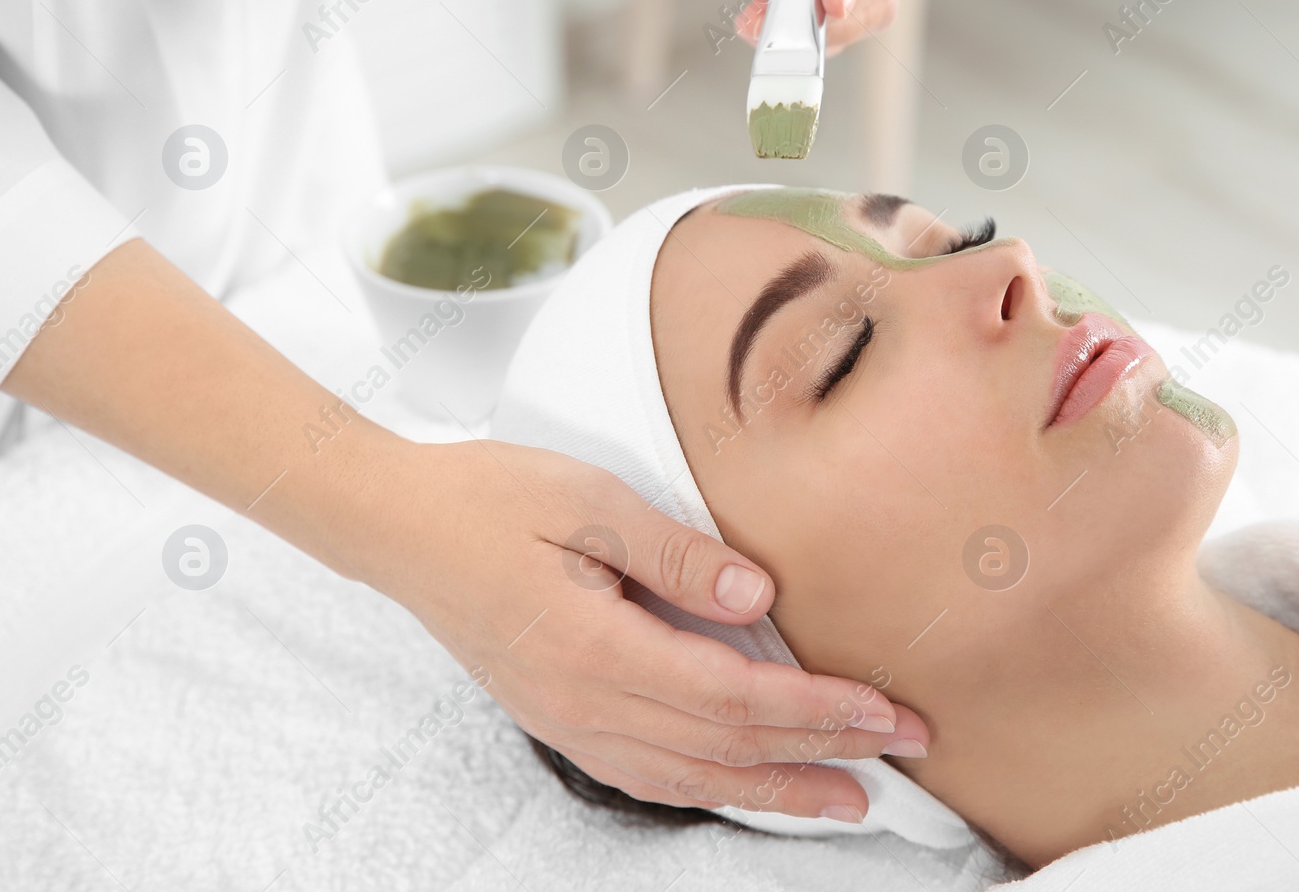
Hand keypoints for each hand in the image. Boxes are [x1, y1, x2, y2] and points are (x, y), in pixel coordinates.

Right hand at [360, 438, 930, 818]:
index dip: (816, 709)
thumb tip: (758, 595)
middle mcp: (583, 703)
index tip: (884, 711)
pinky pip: (648, 774)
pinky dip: (711, 787)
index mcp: (595, 649)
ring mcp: (566, 720)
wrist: (397, 527)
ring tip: (845, 798)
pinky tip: (745, 787)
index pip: (733, 697)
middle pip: (724, 746)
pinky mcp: (558, 716)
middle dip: (821, 754)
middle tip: (901, 754)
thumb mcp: (586, 500)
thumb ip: (675, 552)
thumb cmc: (489, 499)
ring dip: (774, 788)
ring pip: (690, 776)